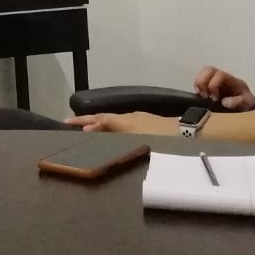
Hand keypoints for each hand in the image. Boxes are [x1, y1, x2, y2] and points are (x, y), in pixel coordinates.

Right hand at [65, 111, 179, 135]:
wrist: (187, 134)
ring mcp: (140, 121)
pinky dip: (111, 126)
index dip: (83, 122)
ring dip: (98, 123)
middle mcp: (131, 119)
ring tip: (88, 129)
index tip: (67, 124)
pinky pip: (123, 123)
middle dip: (86, 120)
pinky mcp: (148, 125)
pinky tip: (114, 134)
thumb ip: (110, 129)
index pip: (99, 119)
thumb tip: (88, 129)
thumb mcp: (134, 134)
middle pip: (104, 117)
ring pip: (114, 120)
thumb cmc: (161, 137)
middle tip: (70, 123)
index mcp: (126, 121)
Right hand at [195, 65, 254, 109]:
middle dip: (203, 82)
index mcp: (232, 80)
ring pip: (203, 72)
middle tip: (204, 96)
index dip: (213, 85)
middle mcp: (223, 77)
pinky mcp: (210, 84)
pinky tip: (200, 97)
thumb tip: (224, 102)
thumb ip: (239, 101)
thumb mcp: (248, 103)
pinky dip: (197, 87)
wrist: (247, 106)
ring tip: (201, 96)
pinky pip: (200, 79)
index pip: (219, 74)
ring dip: (199, 83)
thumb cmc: (247, 103)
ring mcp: (215, 79)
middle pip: (208, 69)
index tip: (214, 99)